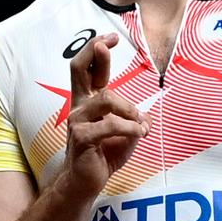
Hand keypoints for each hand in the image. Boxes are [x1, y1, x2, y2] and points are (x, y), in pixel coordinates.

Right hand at [59, 33, 147, 201]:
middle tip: (107, 42)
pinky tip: (140, 134)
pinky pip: (111, 124)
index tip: (110, 38)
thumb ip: (132, 119)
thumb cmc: (103, 155)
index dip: (97, 50)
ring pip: (107, 98)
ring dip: (130, 110)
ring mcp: (77, 120)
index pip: (87, 69)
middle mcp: (79, 106)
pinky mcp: (81, 136)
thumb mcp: (125, 134)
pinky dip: (131, 128)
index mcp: (88, 102)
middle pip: (78, 68)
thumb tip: (144, 116)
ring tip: (141, 125)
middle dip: (93, 51)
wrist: (86, 182)